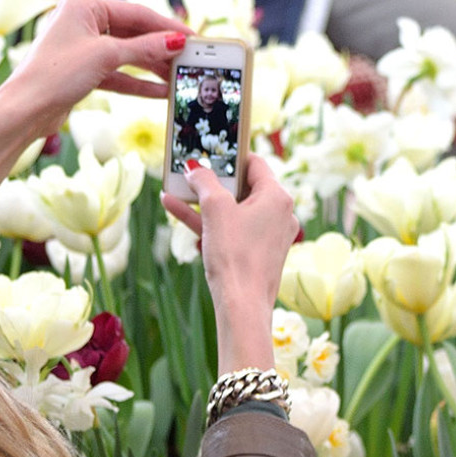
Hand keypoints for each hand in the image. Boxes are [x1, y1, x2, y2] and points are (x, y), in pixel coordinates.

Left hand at [7, 0, 191, 136]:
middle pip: (134, 33)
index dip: (167, 26)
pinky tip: (160, 91)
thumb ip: (145, 49)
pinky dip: (138, 82)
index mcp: (84, 5)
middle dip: (162, 49)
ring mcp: (83, 47)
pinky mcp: (84, 71)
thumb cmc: (56, 74)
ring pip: (128, 55)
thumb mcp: (107, 57)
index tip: (193, 38)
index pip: (137, 13)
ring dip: (153, 67)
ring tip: (179, 77)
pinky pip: (118, 73)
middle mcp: (83, 22)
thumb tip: (177, 42)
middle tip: (190, 59)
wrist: (25, 110)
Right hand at [162, 156, 299, 372]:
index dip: (231, 156)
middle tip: (190, 171)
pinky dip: (210, 221)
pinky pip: (233, 229)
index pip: (255, 164)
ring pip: (234, 210)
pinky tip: (176, 210)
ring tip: (174, 190)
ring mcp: (270, 234)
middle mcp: (281, 213)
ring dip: (204, 201)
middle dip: (213, 181)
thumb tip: (195, 167)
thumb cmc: (234, 253)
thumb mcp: (215, 209)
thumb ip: (204, 181)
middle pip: (244, 187)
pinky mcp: (258, 252)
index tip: (210, 152)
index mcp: (278, 197)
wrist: (242, 304)